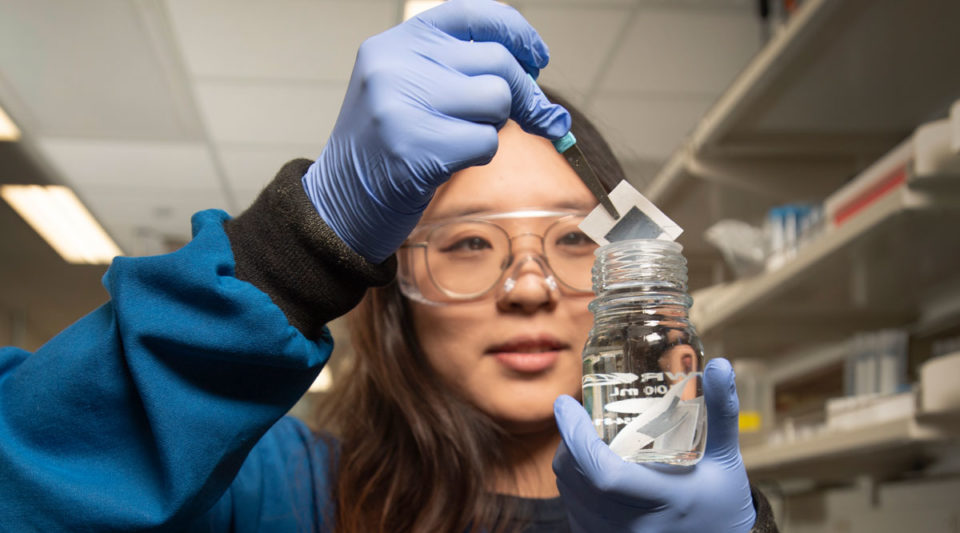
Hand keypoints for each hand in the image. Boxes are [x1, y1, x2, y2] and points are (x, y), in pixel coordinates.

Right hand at [302, 0, 570, 262]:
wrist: (340, 202)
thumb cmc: (387, 146)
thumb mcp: (411, 88)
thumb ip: (461, 69)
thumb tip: (536, 71)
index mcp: (396, 42)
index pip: (473, 14)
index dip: (517, 33)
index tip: (539, 57)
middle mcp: (395, 65)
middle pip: (497, 62)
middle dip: (526, 93)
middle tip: (536, 117)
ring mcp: (402, 107)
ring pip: (497, 99)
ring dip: (496, 125)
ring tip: (461, 139)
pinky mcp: (416, 150)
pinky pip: (486, 142)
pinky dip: (481, 156)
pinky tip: (449, 162)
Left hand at [553, 358, 755, 532]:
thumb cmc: (721, 503)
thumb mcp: (725, 459)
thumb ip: (722, 412)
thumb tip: (719, 365)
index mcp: (664, 501)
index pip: (604, 473)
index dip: (576, 437)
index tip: (566, 404)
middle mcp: (634, 525)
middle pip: (578, 478)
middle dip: (570, 440)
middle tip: (575, 415)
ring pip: (570, 493)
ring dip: (569, 460)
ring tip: (582, 436)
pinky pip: (573, 510)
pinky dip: (574, 484)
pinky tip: (588, 467)